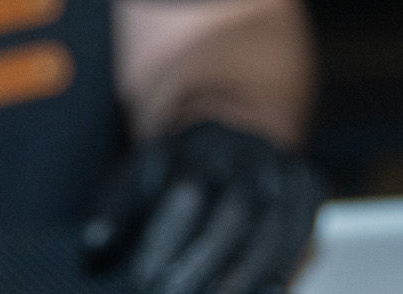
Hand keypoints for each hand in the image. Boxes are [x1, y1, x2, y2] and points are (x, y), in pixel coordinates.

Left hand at [81, 121, 323, 293]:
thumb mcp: (138, 172)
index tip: (141, 282)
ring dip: (242, 277)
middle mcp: (243, 152)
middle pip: (231, 216)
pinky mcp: (308, 187)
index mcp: (196, 143)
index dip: (165, 243)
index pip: (184, 195)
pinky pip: (300, 234)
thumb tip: (94, 245)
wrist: (233, 125)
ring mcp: (280, 169)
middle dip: (203, 267)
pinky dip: (282, 270)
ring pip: (270, 229)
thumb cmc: (177, 165)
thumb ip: (114, 206)